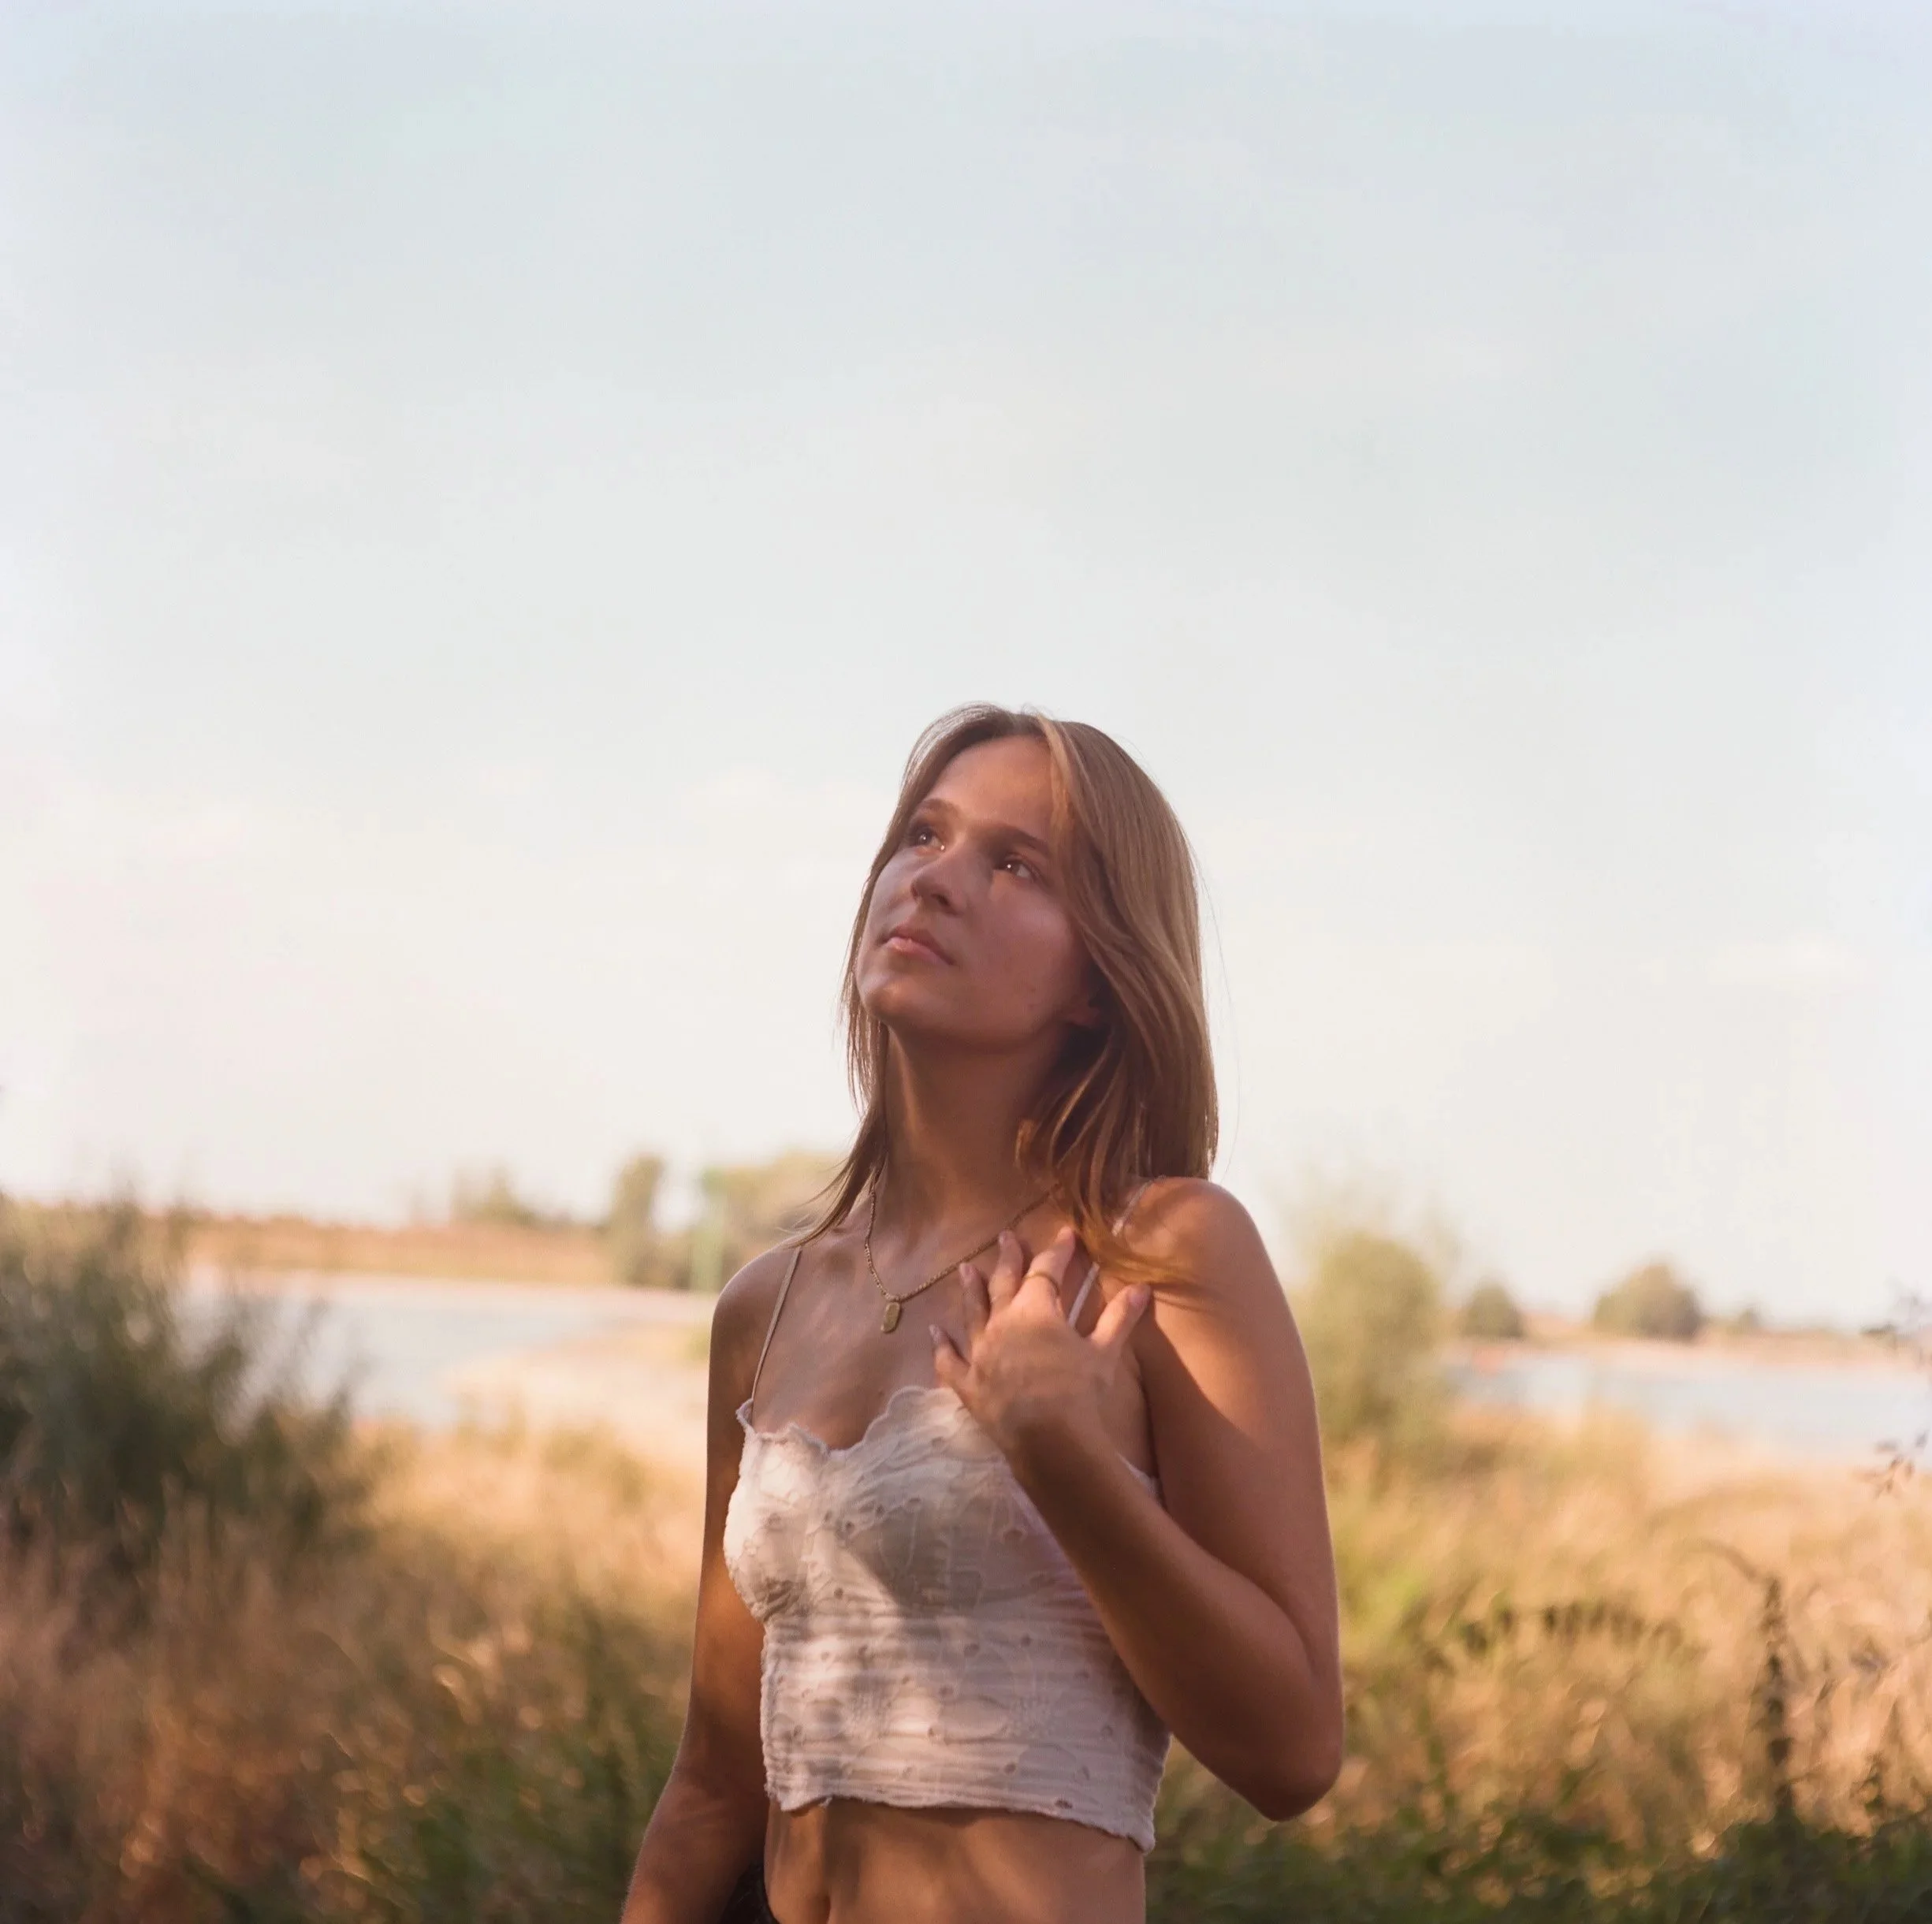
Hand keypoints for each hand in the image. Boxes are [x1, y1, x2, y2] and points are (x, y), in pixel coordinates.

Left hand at [931, 1223, 1151, 1467]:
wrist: (1049, 1440)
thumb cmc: (1079, 1392)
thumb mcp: (1104, 1352)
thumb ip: (1119, 1317)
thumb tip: (1142, 1287)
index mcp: (1036, 1310)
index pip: (1047, 1270)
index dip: (1058, 1251)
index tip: (1067, 1234)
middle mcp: (1002, 1323)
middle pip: (1004, 1283)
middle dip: (1008, 1258)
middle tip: (1006, 1237)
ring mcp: (980, 1352)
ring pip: (972, 1312)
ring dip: (970, 1289)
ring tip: (965, 1268)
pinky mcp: (967, 1383)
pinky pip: (949, 1360)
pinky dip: (941, 1345)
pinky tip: (934, 1332)